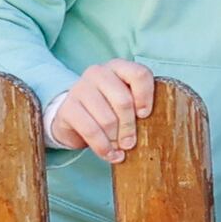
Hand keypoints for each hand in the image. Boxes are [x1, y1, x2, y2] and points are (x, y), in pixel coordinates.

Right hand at [44, 59, 161, 162]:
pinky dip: (103, 147)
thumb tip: (154, 129)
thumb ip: (139, 105)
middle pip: (124, 101)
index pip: (139, 74)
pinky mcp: (67, 108)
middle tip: (131, 143)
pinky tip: (110, 154)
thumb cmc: (109, 107)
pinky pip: (90, 131)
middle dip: (130, 127)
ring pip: (107, 119)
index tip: (145, 115)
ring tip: (120, 149)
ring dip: (116, 140)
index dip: (146, 96)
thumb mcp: (126, 100)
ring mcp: (80, 88)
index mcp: (118, 67)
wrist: (73, 115)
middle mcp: (98, 73)